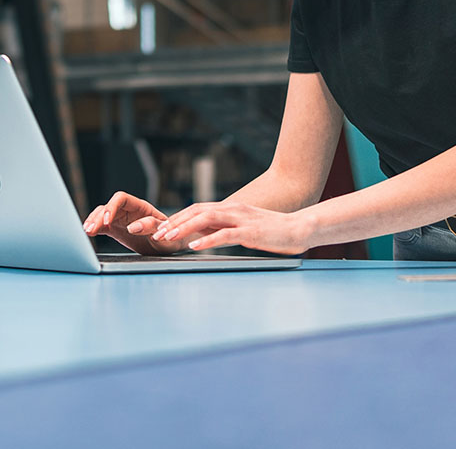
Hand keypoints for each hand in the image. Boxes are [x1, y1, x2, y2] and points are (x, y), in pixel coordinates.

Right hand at [83, 192, 177, 255]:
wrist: (169, 245)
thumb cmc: (170, 237)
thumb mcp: (164, 233)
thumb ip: (150, 227)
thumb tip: (133, 227)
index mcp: (141, 207)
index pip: (121, 198)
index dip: (112, 207)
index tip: (107, 221)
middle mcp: (129, 210)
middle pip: (109, 206)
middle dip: (98, 216)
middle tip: (90, 229)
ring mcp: (121, 219)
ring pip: (103, 214)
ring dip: (94, 221)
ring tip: (86, 231)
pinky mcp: (116, 228)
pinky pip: (102, 225)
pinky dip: (94, 227)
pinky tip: (88, 232)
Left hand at [151, 202, 310, 254]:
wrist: (299, 228)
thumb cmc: (273, 231)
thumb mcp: (244, 229)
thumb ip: (225, 229)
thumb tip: (204, 236)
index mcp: (230, 208)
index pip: (198, 209)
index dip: (178, 217)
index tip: (161, 228)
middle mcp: (233, 209)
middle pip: (197, 211)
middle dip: (175, 222)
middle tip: (157, 233)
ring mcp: (241, 219)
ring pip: (206, 219)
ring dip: (184, 228)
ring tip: (169, 238)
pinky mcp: (250, 232)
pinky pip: (224, 234)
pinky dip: (207, 240)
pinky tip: (195, 247)